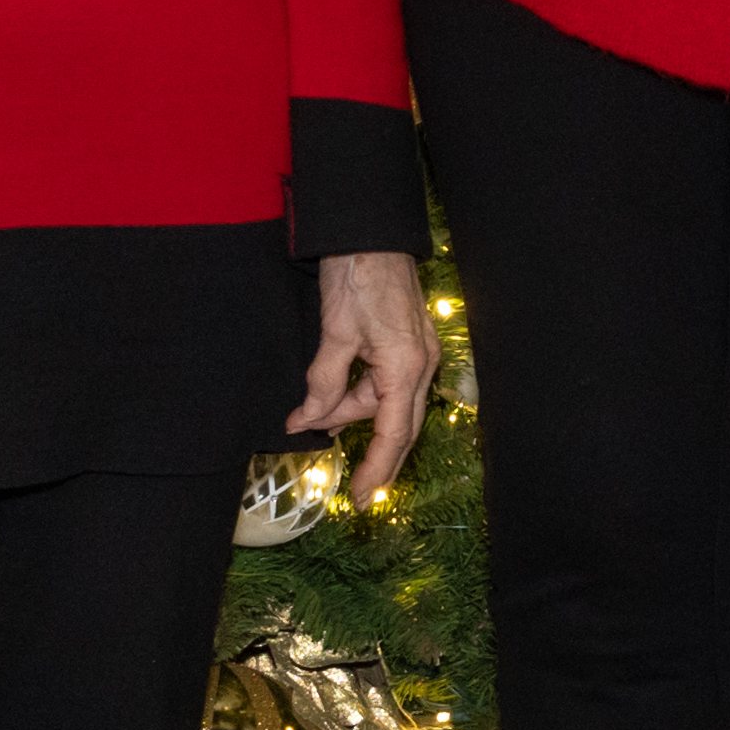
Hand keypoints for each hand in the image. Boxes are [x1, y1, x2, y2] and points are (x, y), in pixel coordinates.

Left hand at [293, 249, 436, 496]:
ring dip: (351, 415)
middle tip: (358, 492)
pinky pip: (387, 382)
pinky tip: (332, 400)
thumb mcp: (334, 334)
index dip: (378, 468)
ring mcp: (417, 352)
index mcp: (406, 366)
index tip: (363, 498)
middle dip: (377, 458)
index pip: (393, 432)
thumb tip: (308, 420)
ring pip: (387, 402)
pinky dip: (360, 395)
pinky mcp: (407, 342)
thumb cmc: (356, 276)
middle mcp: (420, 364)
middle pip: (398, 425)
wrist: (370, 231)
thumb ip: (325, 383)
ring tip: (310, 419)